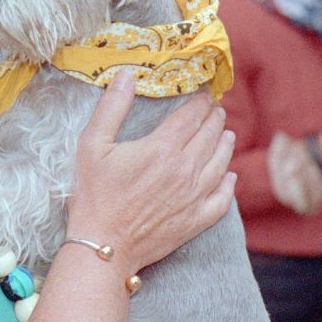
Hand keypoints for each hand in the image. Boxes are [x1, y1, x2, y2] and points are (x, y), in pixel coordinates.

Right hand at [65, 71, 236, 274]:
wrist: (103, 246)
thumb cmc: (94, 196)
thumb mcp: (92, 145)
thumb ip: (112, 108)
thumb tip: (126, 76)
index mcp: (163, 148)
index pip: (192, 116)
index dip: (200, 102)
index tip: (202, 94)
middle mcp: (186, 169)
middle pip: (210, 135)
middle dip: (214, 119)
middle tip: (215, 110)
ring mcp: (194, 196)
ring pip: (221, 163)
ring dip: (225, 144)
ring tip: (226, 134)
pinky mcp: (196, 220)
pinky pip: (223, 198)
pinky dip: (229, 184)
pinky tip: (229, 176)